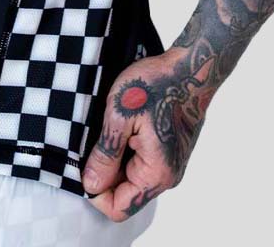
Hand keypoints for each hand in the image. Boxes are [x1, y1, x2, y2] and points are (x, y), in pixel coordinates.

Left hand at [81, 46, 214, 221]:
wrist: (189, 66)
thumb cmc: (156, 84)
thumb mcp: (120, 115)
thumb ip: (106, 155)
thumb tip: (91, 185)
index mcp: (157, 174)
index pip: (118, 208)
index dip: (95, 192)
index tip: (83, 164)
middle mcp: (168, 176)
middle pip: (125, 193)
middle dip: (105, 172)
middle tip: (95, 139)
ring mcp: (171, 164)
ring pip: (132, 177)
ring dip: (116, 159)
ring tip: (111, 127)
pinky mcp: (170, 151)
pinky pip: (143, 163)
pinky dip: (128, 149)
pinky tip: (124, 124)